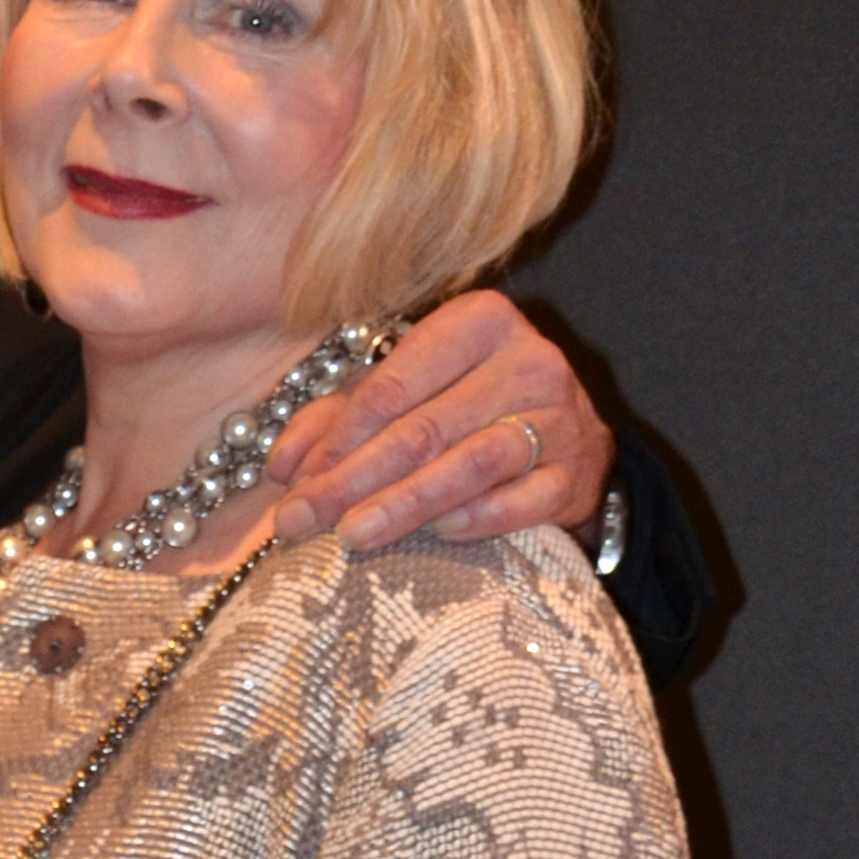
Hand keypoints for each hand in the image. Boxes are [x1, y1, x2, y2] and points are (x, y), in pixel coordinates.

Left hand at [266, 285, 609, 553]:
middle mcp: (526, 360)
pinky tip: (441, 534)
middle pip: (424, 428)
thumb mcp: (401, 398)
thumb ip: (334, 421)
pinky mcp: (575, 474)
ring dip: (407, 503)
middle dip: (352, 480)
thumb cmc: (466, 411)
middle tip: (299, 522)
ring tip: (353, 535)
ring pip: (472, 461)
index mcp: (476, 322)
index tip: (293, 484)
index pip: (393, 385)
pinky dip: (481, 517)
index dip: (338, 439)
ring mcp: (557, 417)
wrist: (568, 445)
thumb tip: (283, 468)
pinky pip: (525, 498)